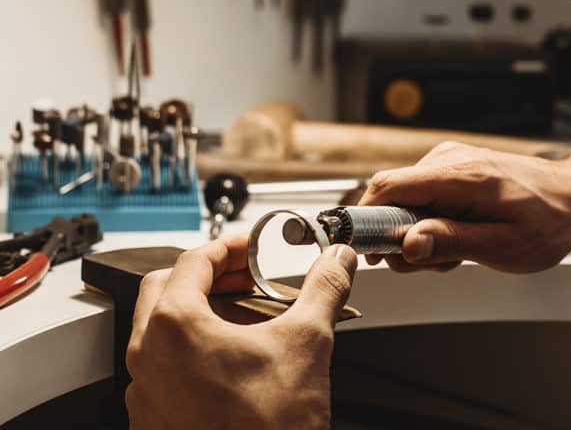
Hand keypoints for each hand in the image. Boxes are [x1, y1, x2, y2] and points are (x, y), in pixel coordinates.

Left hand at [125, 233, 357, 429]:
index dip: (229, 247)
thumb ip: (324, 289)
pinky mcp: (151, 420)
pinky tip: (229, 365)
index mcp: (175, 326)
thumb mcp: (308, 342)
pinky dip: (190, 354)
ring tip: (241, 321)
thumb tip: (337, 261)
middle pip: (166, 289)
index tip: (250, 249)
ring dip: (198, 315)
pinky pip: (162, 371)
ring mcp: (144, 392)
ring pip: (159, 332)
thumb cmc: (266, 428)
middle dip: (207, 276)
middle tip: (243, 279)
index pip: (194, 260)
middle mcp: (147, 356)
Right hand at [358, 141, 570, 273]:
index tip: (372, 253)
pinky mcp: (454, 167)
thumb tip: (407, 244)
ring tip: (460, 250)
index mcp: (460, 175)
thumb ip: (452, 242)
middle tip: (436, 263)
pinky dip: (432, 221)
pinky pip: (423, 196)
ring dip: (421, 233)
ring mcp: (450, 160)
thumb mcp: (503, 246)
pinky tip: (462, 236)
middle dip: (401, 238)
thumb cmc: (549, 221)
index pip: (386, 187)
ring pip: (406, 200)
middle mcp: (449, 159)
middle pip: (390, 197)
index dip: (367, 221)